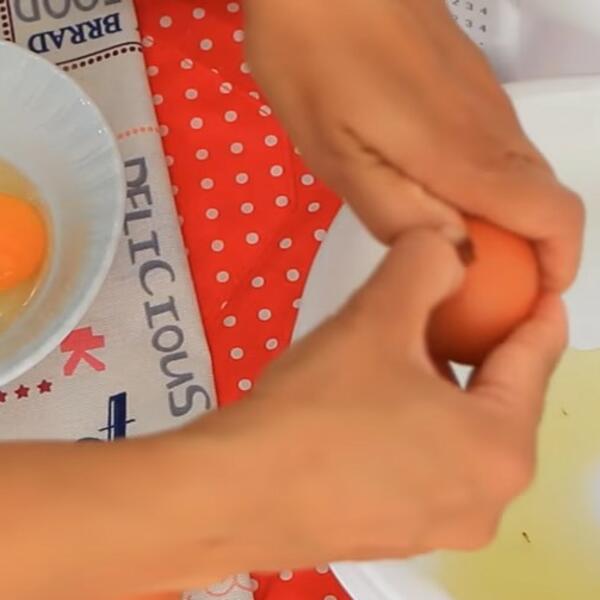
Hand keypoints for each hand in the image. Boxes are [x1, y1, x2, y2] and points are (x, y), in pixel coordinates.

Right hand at [191, 230, 565, 567]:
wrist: (233, 491)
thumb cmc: (316, 406)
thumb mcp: (377, 316)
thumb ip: (426, 263)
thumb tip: (447, 249)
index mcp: (500, 449)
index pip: (537, 360)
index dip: (538, 313)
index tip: (539, 288)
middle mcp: (486, 501)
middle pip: (500, 402)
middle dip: (481, 351)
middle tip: (450, 312)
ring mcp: (441, 528)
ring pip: (461, 435)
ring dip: (443, 390)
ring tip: (403, 356)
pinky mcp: (397, 537)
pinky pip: (427, 466)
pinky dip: (417, 427)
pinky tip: (374, 407)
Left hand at [245, 0, 583, 290]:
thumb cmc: (313, 59)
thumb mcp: (337, 155)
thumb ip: (400, 213)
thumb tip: (456, 252)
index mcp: (464, 155)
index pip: (553, 215)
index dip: (556, 265)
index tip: (527, 297)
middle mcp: (491, 128)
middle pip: (544, 200)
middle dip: (527, 252)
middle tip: (478, 284)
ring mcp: (484, 100)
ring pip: (521, 174)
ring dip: (505, 221)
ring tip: (453, 245)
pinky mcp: (468, 82)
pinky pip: (496, 147)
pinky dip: (486, 185)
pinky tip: (434, 189)